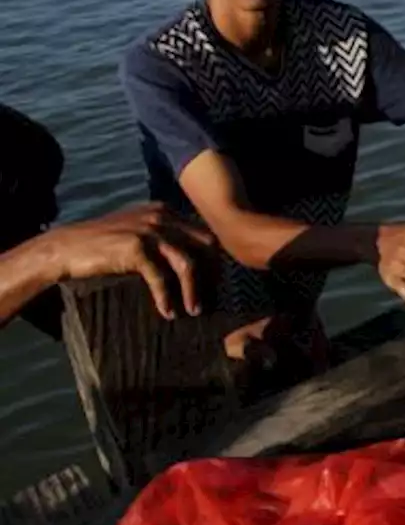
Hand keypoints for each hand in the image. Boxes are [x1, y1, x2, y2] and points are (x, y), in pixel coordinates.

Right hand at [47, 203, 215, 320]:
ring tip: (194, 311)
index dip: (215, 260)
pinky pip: (160, 277)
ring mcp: (148, 231)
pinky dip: (166, 297)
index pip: (205, 234)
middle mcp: (161, 217)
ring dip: (194, 290)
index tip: (217, 283)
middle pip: (205, 246)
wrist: (66, 247)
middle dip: (213, 274)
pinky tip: (167, 312)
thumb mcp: (139, 232)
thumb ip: (165, 237)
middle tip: (213, 298)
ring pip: (187, 264)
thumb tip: (194, 262)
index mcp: (166, 211)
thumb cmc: (104, 245)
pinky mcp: (134, 248)